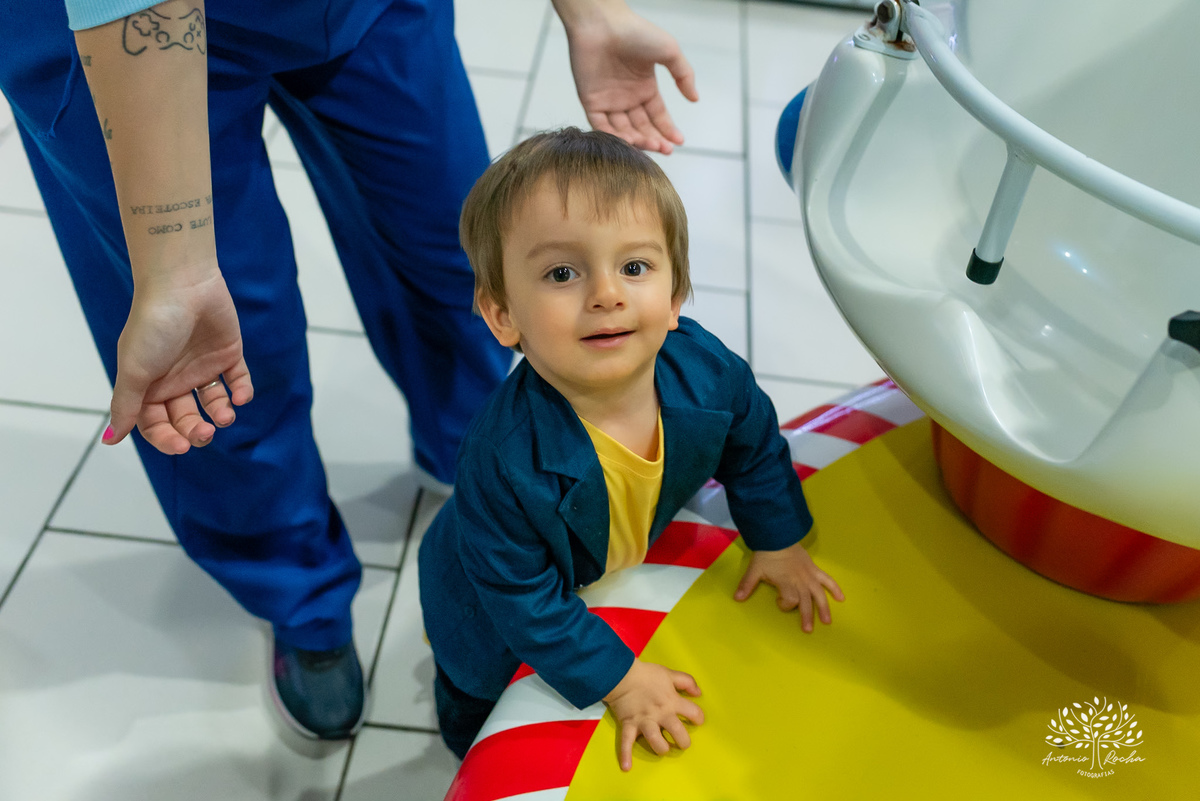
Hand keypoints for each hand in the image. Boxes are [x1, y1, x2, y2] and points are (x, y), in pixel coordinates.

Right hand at [104, 266, 253, 453]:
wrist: (183, 285)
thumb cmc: (153, 327)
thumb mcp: (134, 371)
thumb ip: (125, 406)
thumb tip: (110, 439)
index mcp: (148, 384)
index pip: (155, 424)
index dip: (167, 438)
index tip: (181, 446)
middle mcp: (174, 378)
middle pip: (185, 418)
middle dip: (195, 431)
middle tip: (204, 434)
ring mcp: (202, 366)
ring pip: (213, 403)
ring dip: (220, 415)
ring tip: (224, 417)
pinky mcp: (227, 353)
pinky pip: (237, 381)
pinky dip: (242, 392)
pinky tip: (240, 397)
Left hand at [558, 0, 698, 153]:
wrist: (603, 24)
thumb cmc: (636, 32)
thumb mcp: (669, 51)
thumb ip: (684, 75)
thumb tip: (695, 99)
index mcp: (644, 87)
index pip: (657, 116)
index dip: (668, 130)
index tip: (678, 142)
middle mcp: (627, 97)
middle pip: (642, 127)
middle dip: (654, 140)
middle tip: (665, 150)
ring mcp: (609, 100)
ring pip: (623, 130)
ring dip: (637, 141)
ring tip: (651, 145)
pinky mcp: (591, 101)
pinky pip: (602, 126)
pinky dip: (614, 137)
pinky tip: (629, 143)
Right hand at [603, 659, 703, 770]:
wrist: (621, 674)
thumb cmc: (646, 674)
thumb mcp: (669, 674)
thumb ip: (687, 681)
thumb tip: (698, 693)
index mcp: (672, 701)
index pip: (694, 713)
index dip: (698, 718)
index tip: (696, 720)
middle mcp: (661, 714)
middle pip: (678, 733)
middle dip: (683, 741)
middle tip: (681, 741)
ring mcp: (644, 721)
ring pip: (656, 741)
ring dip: (662, 748)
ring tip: (663, 749)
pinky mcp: (629, 725)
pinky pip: (626, 742)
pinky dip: (625, 755)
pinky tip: (627, 767)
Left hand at [735, 541, 844, 631]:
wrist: (778, 536)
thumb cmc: (766, 554)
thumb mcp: (754, 570)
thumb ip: (747, 585)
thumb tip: (737, 598)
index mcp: (786, 583)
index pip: (789, 600)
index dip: (784, 604)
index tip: (779, 602)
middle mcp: (800, 582)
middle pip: (805, 602)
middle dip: (806, 616)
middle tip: (807, 629)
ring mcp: (809, 576)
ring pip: (819, 594)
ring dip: (823, 608)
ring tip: (827, 621)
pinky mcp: (814, 569)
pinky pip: (827, 579)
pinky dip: (834, 588)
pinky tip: (841, 598)